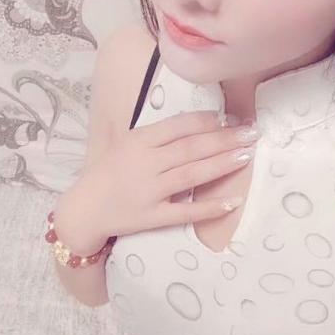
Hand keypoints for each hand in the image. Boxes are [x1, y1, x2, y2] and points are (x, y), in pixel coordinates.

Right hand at [69, 110, 260, 246]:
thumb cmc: (108, 173)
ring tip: (246, 156)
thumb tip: (197, 124)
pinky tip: (232, 201)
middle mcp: (145, 163)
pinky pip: (186, 211)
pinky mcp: (153, 216)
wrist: (83, 210)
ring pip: (192, 175)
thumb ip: (157, 136)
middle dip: (225, 139)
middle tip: (251, 133)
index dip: (207, 121)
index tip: (230, 117)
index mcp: (138, 141)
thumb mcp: (126, 144)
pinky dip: (210, 207)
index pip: (178, 126)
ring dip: (222, 164)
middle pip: (191, 148)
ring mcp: (149, 191)